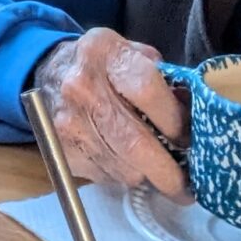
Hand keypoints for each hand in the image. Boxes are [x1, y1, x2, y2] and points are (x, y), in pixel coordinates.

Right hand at [31, 32, 188, 198]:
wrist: (48, 72)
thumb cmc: (103, 65)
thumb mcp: (132, 52)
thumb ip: (165, 78)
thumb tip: (193, 114)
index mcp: (105, 53)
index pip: (148, 91)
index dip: (175, 120)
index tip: (190, 138)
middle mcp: (81, 87)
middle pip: (135, 142)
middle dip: (167, 172)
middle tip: (186, 187)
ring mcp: (68, 122)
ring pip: (123, 168)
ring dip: (147, 175)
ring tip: (158, 170)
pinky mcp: (61, 150)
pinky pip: (105, 176)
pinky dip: (123, 175)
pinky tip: (127, 162)